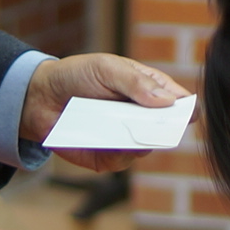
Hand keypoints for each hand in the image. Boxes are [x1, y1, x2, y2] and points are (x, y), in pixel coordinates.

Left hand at [20, 54, 186, 173]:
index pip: (177, 100)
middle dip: (166, 127)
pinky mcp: (108, 157)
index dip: (186, 107)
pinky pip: (122, 160)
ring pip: (147, 146)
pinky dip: (118, 152)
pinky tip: (108, 140)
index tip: (189, 112)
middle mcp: (141, 116)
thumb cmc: (76, 76)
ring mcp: (126, 137)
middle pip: (167, 128)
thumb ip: (136, 82)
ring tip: (128, 128)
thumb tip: (168, 100)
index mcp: (147, 89)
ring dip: (140, 140)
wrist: (40, 97)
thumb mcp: (107, 68)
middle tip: (161, 125)